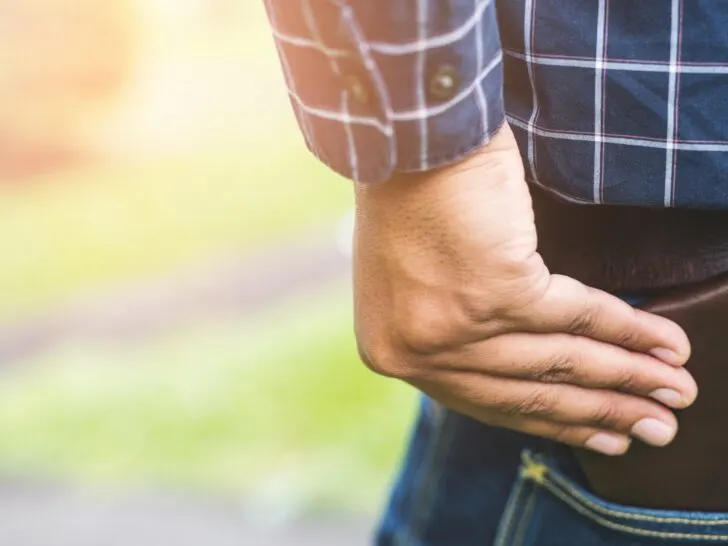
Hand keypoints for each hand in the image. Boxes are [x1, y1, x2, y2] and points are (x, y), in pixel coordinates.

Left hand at [353, 124, 696, 455]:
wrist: (410, 134)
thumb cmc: (413, 195)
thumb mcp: (419, 281)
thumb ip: (457, 328)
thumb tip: (524, 360)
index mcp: (394, 351)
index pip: (487, 402)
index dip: (555, 421)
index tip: (601, 436)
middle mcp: (418, 350)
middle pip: (530, 393)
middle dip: (604, 412)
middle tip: (657, 429)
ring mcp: (454, 327)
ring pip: (562, 361)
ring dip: (630, 378)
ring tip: (679, 392)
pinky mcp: (495, 293)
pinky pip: (579, 317)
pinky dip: (630, 330)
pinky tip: (667, 343)